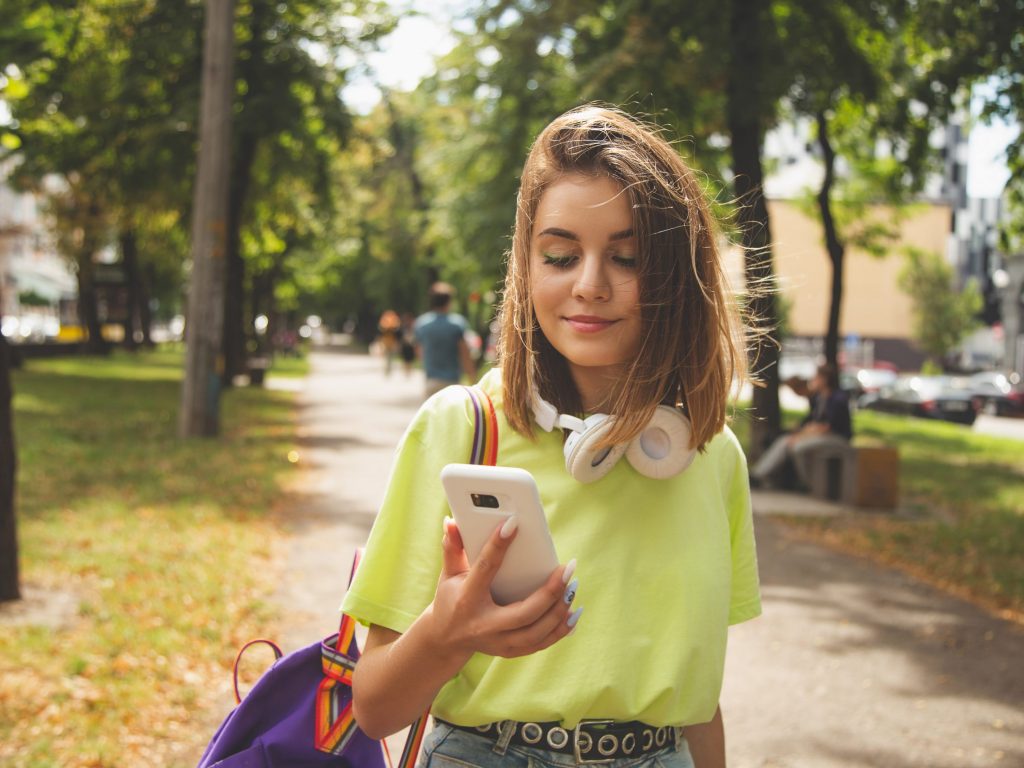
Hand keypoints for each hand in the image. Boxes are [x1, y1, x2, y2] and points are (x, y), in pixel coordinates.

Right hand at [425, 518, 578, 663]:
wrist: (446, 640)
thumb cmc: (450, 598)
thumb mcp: (448, 574)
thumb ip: (452, 547)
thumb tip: (451, 521)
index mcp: (467, 600)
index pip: (485, 569)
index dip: (498, 545)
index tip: (514, 523)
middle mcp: (484, 625)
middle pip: (524, 612)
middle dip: (550, 591)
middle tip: (568, 568)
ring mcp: (499, 642)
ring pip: (537, 632)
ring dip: (560, 610)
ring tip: (573, 585)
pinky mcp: (510, 651)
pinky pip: (542, 643)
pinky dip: (561, 629)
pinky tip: (574, 611)